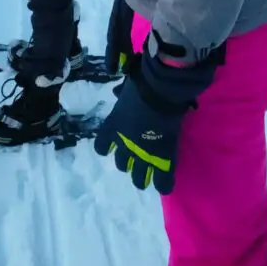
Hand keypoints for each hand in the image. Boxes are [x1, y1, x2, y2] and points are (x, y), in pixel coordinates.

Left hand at [94, 38, 225, 193]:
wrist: (160, 89)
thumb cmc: (142, 82)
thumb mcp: (126, 88)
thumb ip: (121, 95)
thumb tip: (118, 94)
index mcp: (113, 127)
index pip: (101, 147)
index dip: (108, 147)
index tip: (114, 144)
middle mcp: (124, 144)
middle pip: (120, 164)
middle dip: (128, 161)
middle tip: (137, 155)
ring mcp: (143, 154)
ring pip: (138, 178)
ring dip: (143, 175)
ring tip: (150, 172)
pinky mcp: (163, 158)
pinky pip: (162, 181)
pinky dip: (163, 183)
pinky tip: (165, 183)